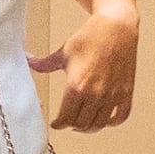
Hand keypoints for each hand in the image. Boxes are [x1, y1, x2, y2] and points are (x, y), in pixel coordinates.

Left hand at [43, 9, 139, 130]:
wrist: (116, 26)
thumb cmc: (90, 37)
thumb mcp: (63, 52)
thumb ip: (45, 64)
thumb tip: (29, 62)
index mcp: (76, 86)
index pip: (65, 119)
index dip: (58, 124)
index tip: (56, 123)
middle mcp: (95, 94)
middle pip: (81, 124)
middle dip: (72, 125)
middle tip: (68, 122)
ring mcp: (112, 95)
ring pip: (99, 124)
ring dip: (89, 127)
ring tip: (84, 122)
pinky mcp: (126, 92)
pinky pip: (120, 117)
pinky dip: (112, 122)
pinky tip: (105, 118)